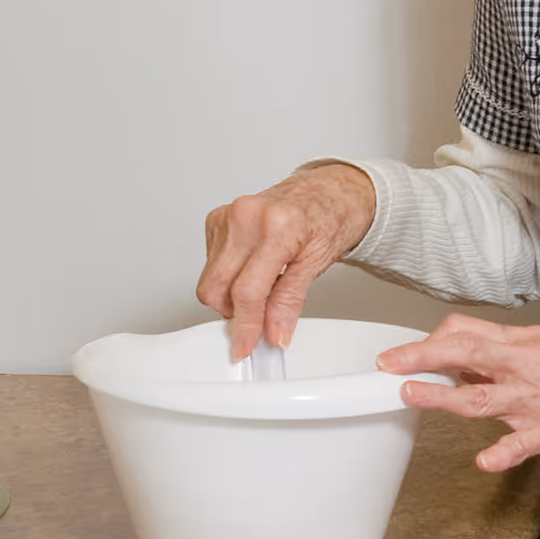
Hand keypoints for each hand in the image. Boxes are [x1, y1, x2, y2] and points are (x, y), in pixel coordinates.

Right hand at [198, 162, 377, 358]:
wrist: (328, 190)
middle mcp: (245, 216)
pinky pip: (211, 263)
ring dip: (232, 294)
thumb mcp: (318, 263)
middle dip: (234, 313)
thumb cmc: (329, 217)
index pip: (247, 292)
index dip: (245, 327)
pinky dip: (229, 275)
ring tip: (264, 284)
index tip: (245, 347)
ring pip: (210, 278)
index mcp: (276, 227)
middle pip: (217, 288)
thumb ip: (290, 302)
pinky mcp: (216, 218)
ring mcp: (228, 214)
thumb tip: (274, 333)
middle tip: (258, 319)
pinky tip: (253, 267)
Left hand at [378, 316, 539, 472]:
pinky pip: (526, 443)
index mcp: (520, 344)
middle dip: (423, 359)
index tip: (398, 356)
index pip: (466, 334)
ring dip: (445, 398)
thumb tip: (454, 351)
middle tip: (389, 365)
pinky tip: (485, 461)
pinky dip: (505, 453)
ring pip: (485, 398)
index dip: (428, 343)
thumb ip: (497, 349)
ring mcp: (537, 402)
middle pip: (467, 356)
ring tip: (413, 395)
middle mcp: (524, 369)